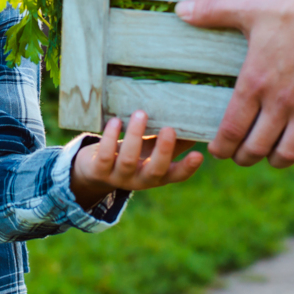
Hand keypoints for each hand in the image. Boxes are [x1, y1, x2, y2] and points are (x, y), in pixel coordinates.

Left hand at [70, 112, 202, 209]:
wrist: (94, 172)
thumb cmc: (131, 155)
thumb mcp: (151, 149)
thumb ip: (171, 140)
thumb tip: (196, 123)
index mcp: (157, 175)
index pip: (176, 175)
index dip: (188, 168)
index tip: (199, 155)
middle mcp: (140, 179)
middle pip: (155, 170)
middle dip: (163, 150)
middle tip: (169, 129)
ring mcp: (119, 178)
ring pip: (128, 160)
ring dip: (135, 135)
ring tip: (140, 113)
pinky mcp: (99, 171)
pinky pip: (105, 155)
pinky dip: (110, 137)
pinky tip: (116, 121)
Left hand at [175, 0, 293, 170]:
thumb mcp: (249, 9)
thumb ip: (213, 13)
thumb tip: (180, 9)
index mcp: (253, 82)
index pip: (229, 132)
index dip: (221, 148)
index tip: (218, 150)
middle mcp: (278, 102)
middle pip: (254, 149)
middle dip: (245, 157)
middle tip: (244, 154)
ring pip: (287, 154)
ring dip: (278, 160)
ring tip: (275, 155)